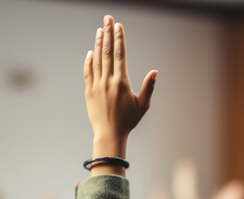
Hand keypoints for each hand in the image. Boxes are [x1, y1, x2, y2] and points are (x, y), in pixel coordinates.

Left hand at [84, 15, 156, 173]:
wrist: (109, 134)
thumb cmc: (128, 121)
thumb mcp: (142, 105)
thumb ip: (148, 87)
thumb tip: (155, 72)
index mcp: (122, 83)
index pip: (120, 54)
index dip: (119, 39)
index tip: (118, 26)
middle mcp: (108, 81)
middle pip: (107, 52)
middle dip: (107, 33)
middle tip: (107, 19)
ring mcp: (97, 85)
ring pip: (97, 59)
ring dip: (98, 43)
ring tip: (99, 30)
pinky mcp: (89, 91)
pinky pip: (88, 71)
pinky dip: (89, 60)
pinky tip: (90, 52)